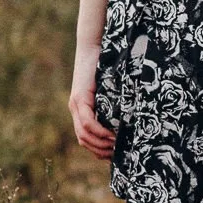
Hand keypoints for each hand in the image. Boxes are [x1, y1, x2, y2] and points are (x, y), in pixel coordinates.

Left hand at [69, 42, 115, 158]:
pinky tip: (110, 135)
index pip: (85, 138)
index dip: (98, 150)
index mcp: (80, 109)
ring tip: (116, 147)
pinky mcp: (80, 98)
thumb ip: (111, 104)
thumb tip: (127, 119)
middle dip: (100, 151)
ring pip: (84, 135)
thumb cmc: (104, 65)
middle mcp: (75, 109)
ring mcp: (76, 104)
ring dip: (100, 144)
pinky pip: (87, 122)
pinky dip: (99, 131)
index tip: (113, 155)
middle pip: (83, 140)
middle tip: (116, 155)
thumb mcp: (108, 90)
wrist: (93, 47)